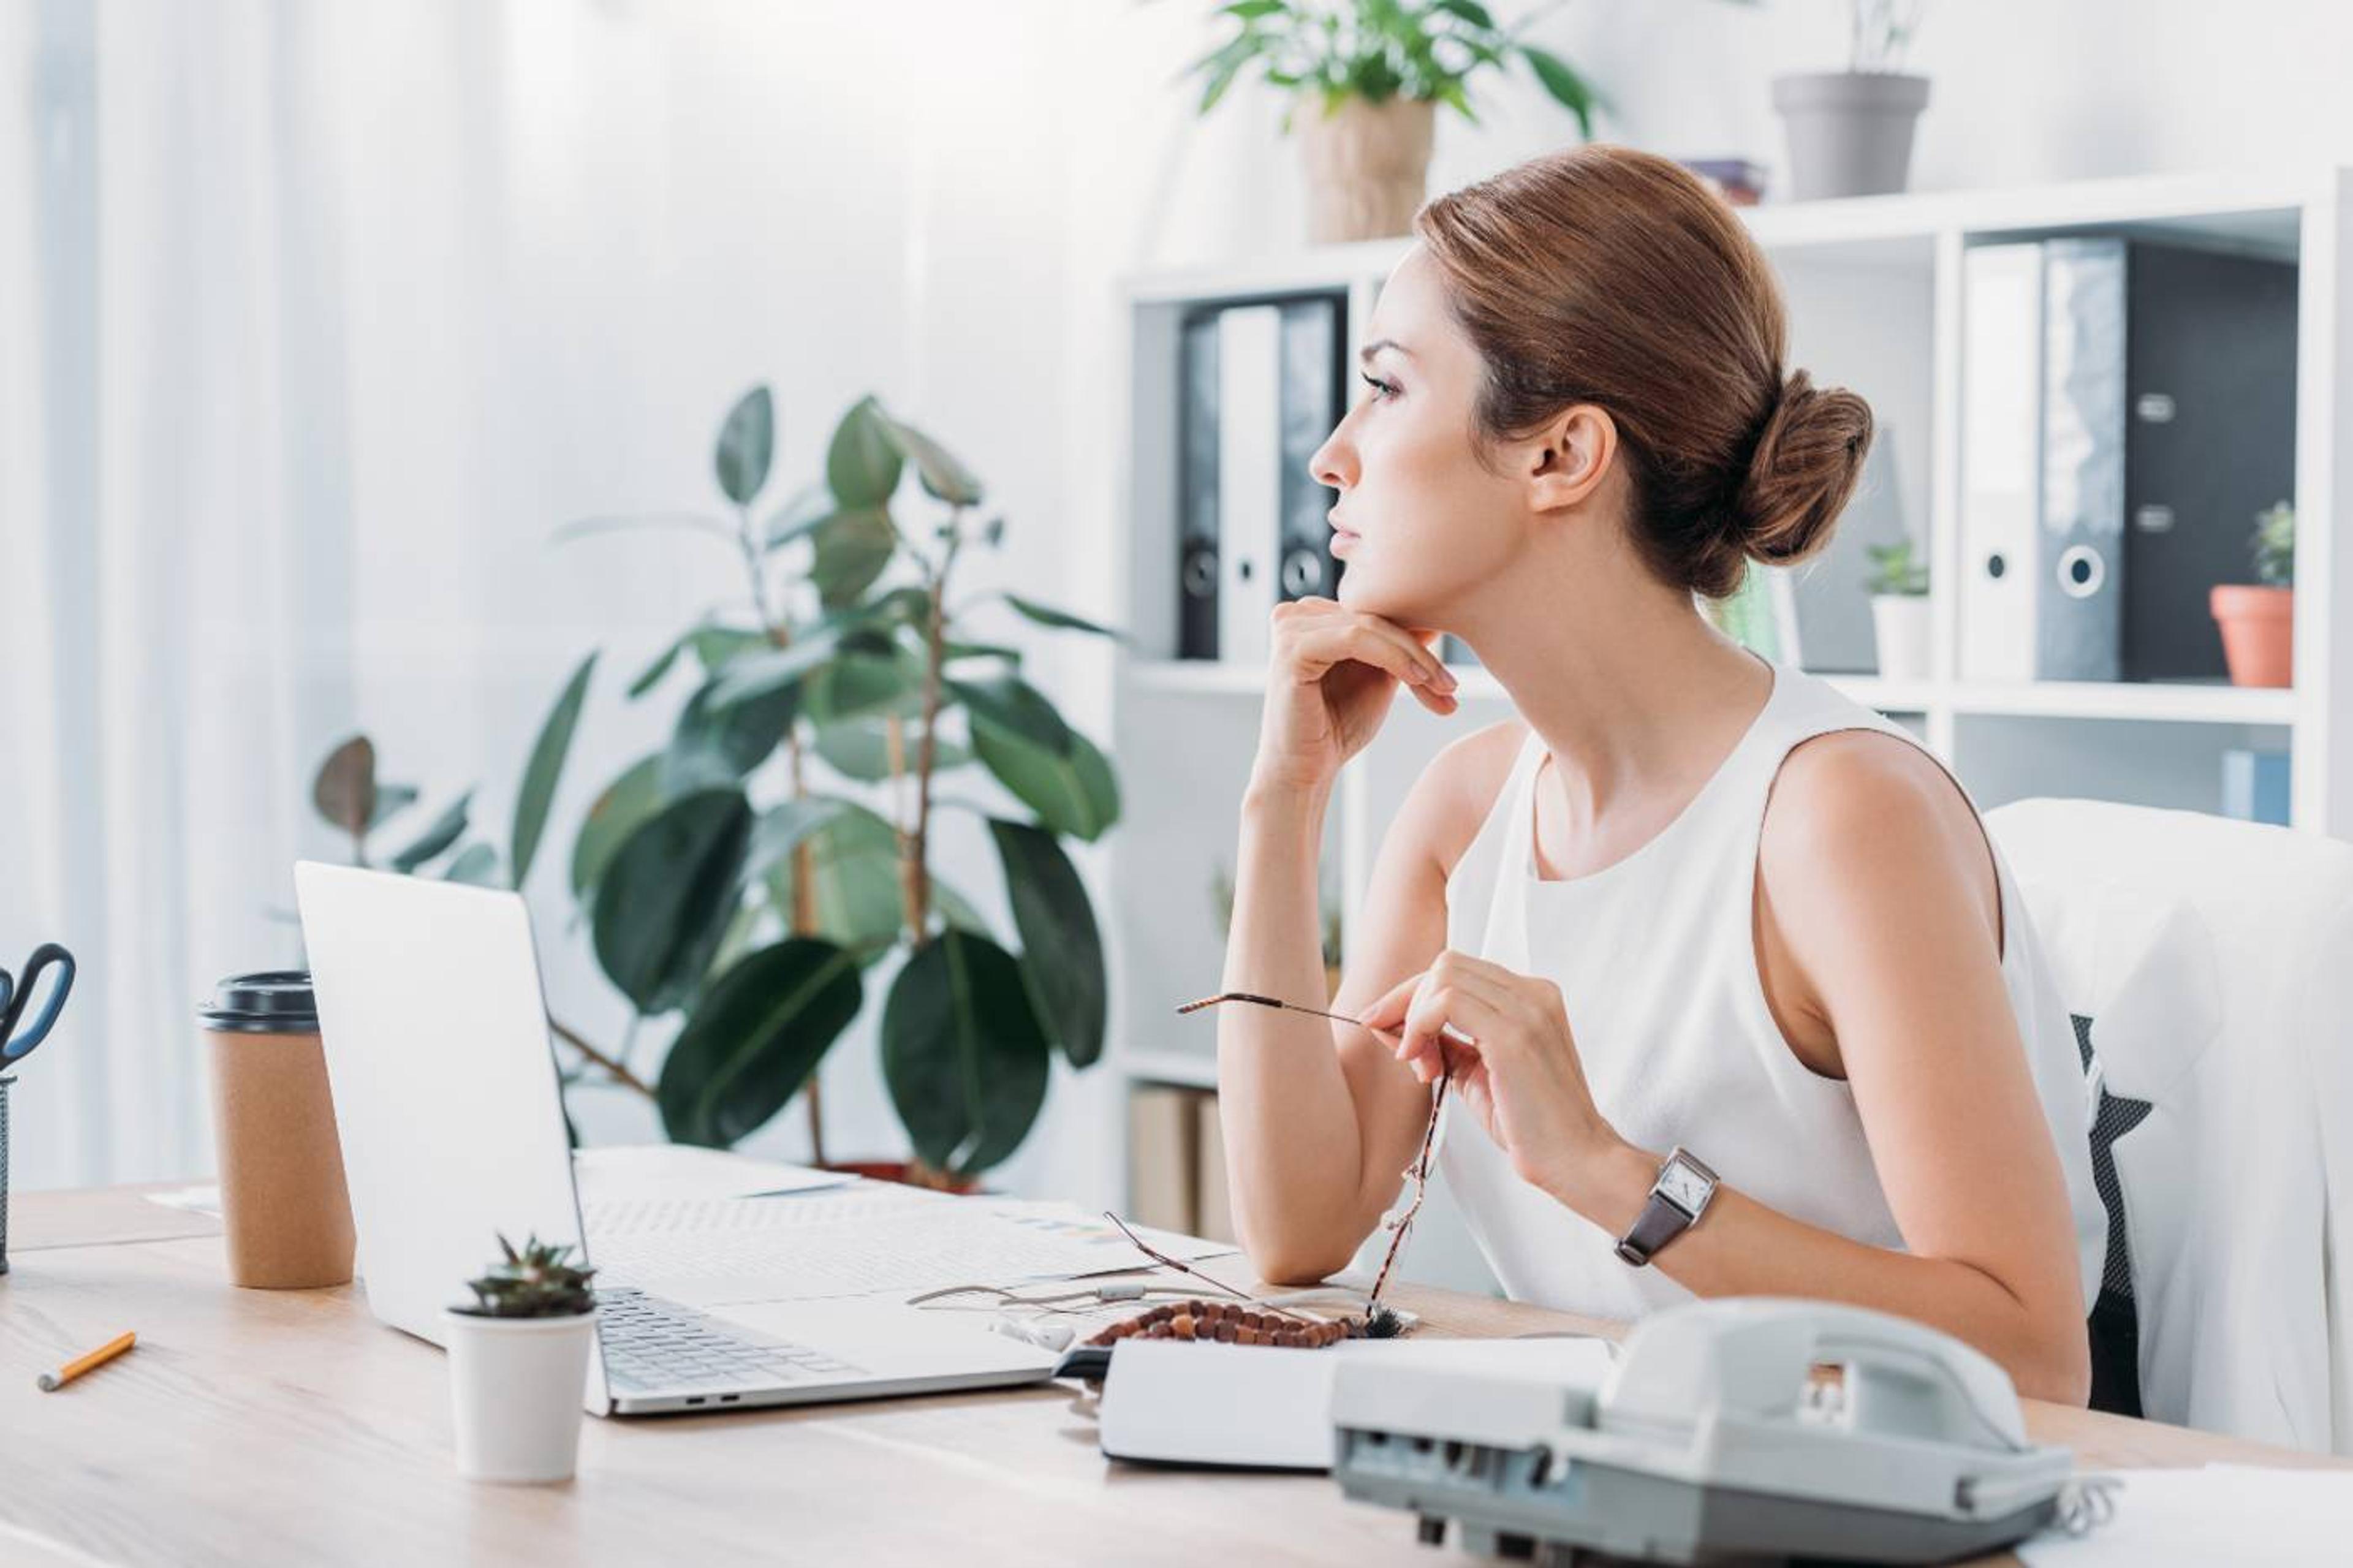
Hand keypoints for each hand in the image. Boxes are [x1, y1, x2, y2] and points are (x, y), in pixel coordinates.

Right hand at [1249, 598, 1458, 794]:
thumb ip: (1397, 648)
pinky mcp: (1292, 647)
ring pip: (1370, 626)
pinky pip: (1355, 640)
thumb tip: (1435, 620)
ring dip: (1413, 656)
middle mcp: (1296, 613)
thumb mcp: (1377, 677)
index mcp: (1313, 616)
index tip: (1450, 677)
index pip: (1375, 613)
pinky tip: (1416, 679)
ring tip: (1441, 686)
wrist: (1306, 771)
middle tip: (1451, 685)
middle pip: (1374, 617)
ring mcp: (1290, 627)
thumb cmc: (1337, 728)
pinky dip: (1392, 657)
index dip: (1416, 641)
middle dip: (1419, 652)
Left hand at [1359, 950, 1623, 1200]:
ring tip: (1418, 1062)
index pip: (1458, 972)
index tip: (1384, 1024)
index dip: (1414, 995)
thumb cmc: (1529, 1125)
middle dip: (1406, 1000)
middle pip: (1446, 965)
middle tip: (1399, 1047)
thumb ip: (1445, 1044)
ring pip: (1444, 975)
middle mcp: (1533, 993)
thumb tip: (1392, 1026)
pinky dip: (1420, 1024)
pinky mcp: (1514, 1033)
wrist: (1575, 1159)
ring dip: (1414, 1015)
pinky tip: (1419, 1059)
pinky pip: (1447, 1000)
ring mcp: (1528, 1009)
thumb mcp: (1476, 1074)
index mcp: (1531, 997)